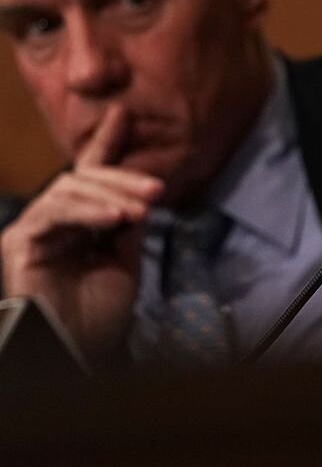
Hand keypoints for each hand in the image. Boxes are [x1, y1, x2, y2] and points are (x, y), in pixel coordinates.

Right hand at [0, 105, 162, 361]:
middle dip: (122, 178)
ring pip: (69, 192)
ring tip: (141, 209)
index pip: (91, 176)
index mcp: (79, 223)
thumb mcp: (124, 261)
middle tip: (156, 189)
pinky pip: (53, 215)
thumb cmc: (98, 316)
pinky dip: (87, 212)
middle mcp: (52, 221)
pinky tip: (114, 219)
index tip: (123, 114)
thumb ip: (126, 224)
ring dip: (110, 196)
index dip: (106, 144)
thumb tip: (139, 192)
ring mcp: (33, 231)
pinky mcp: (19, 244)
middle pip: (84, 180)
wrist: (78, 352)